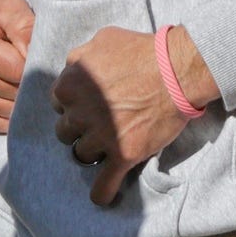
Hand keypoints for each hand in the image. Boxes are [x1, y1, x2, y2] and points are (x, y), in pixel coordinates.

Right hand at [0, 0, 33, 134]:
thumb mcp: (11, 8)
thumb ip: (26, 28)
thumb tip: (37, 59)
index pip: (18, 70)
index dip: (38, 67)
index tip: (47, 59)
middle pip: (14, 93)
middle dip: (34, 86)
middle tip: (44, 74)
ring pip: (8, 111)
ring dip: (25, 103)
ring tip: (31, 85)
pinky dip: (13, 116)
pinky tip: (19, 101)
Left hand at [50, 24, 210, 205]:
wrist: (177, 70)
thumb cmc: (142, 51)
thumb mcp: (102, 40)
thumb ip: (79, 56)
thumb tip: (71, 68)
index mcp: (69, 85)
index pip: (58, 104)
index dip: (75, 104)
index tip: (90, 104)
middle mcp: (79, 113)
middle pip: (66, 132)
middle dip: (81, 128)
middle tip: (102, 122)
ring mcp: (101, 137)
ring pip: (82, 156)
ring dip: (93, 152)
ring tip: (111, 144)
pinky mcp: (123, 155)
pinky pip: (103, 185)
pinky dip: (102, 193)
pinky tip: (102, 196)